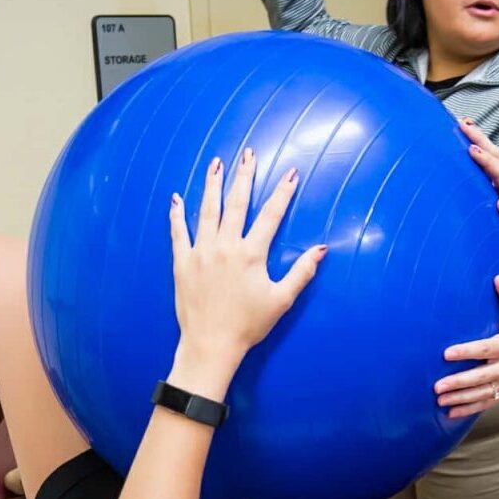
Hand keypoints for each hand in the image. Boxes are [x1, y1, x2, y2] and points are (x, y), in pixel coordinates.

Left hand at [170, 150, 325, 369]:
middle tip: (248, 153)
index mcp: (251, 254)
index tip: (290, 173)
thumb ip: (302, 272)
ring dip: (212, 185)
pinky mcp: (182, 263)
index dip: (283, 192)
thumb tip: (321, 249)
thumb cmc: (248, 325)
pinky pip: (178, 232)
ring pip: (207, 210)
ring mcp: (201, 252)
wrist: (211, 345)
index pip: (271, 215)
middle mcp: (225, 247)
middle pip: (237, 203)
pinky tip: (177, 198)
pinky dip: (177, 214)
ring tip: (216, 163)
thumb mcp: (281, 300)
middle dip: (244, 176)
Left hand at [435, 275, 498, 417]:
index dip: (466, 352)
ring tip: (440, 400)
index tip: (447, 353)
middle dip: (458, 382)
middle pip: (480, 377)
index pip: (484, 350)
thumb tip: (497, 278)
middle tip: (438, 386)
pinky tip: (451, 413)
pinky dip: (468, 410)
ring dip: (460, 398)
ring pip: (480, 394)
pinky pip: (485, 404)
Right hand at [461, 118, 498, 268]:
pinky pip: (485, 170)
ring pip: (491, 159)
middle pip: (496, 156)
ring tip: (463, 126)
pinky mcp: (495, 193)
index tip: (471, 149)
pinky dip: (476, 156)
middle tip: (463, 122)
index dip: (486, 161)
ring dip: (478, 142)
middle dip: (480, 139)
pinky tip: (464, 150)